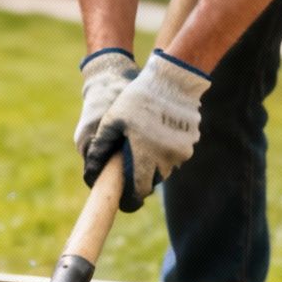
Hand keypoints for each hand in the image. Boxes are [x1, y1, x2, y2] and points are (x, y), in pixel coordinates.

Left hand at [81, 50, 211, 212]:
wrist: (173, 80)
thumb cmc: (138, 100)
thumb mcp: (112, 121)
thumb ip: (101, 149)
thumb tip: (91, 174)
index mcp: (145, 158)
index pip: (137, 193)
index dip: (128, 201)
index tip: (122, 202)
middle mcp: (166, 160)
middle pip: (150, 183)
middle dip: (138, 180)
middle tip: (127, 168)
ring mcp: (180, 153)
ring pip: (163, 170)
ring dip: (152, 165)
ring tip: (142, 144)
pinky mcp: (190, 144)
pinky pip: (173, 156)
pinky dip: (164, 152)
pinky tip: (157, 134)